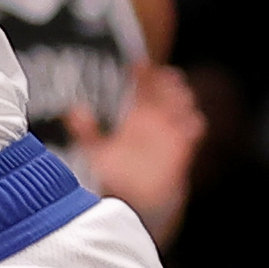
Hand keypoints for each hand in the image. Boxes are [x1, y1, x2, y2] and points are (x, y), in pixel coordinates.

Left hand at [66, 64, 205, 243]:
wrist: (134, 204)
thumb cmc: (112, 176)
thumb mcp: (96, 153)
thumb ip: (87, 133)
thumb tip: (73, 111)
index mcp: (131, 116)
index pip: (140, 86)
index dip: (142, 73)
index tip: (137, 63)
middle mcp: (152, 120)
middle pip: (166, 89)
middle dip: (167, 81)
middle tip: (165, 77)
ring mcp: (169, 132)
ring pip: (183, 102)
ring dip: (181, 97)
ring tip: (176, 96)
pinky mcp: (183, 148)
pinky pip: (195, 128)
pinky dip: (192, 122)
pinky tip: (186, 123)